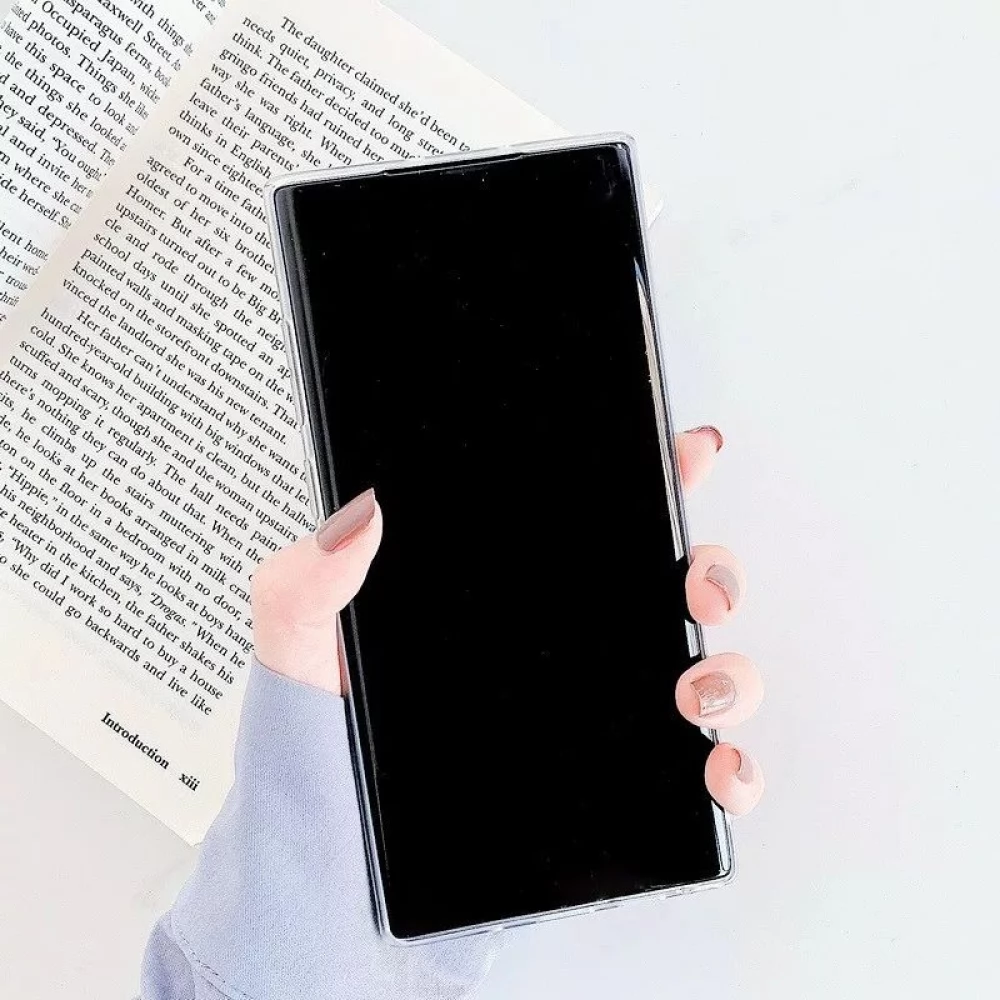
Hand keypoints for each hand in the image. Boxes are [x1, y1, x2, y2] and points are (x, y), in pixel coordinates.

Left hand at [251, 425, 763, 815]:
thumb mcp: (296, 655)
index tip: (683, 454)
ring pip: (701, 674)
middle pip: (666, 590)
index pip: (587, 522)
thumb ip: (306, 581)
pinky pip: (695, 777)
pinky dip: (731, 771)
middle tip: (693, 587)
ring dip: (731, 671)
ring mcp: (589, 723)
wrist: (329, 879)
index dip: (650, 480)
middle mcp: (557, 654)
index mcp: (500, 599)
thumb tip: (361, 513)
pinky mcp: (608, 797)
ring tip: (696, 688)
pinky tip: (714, 766)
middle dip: (709, 573)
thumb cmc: (317, 760)